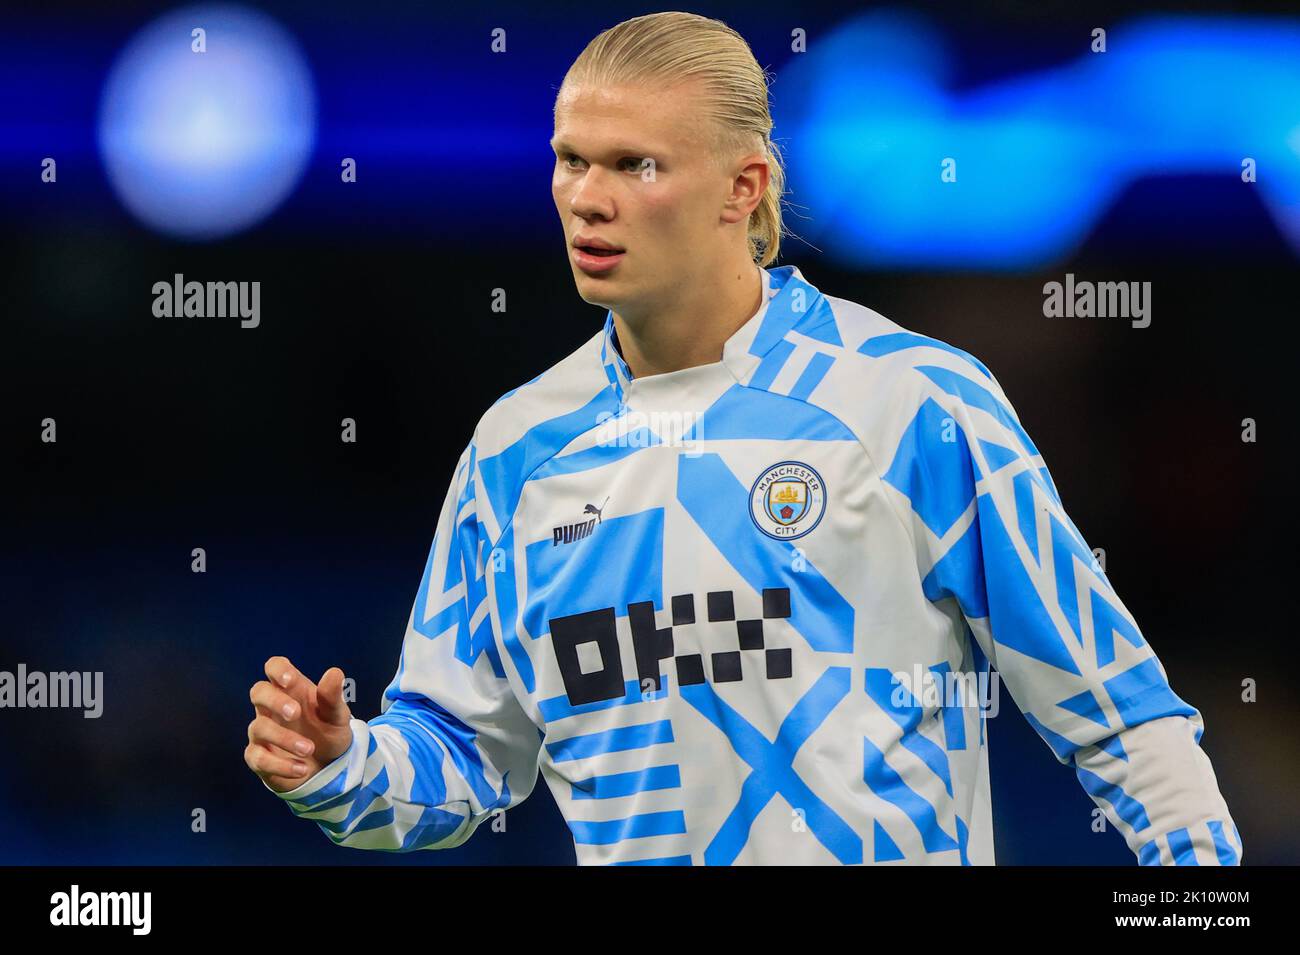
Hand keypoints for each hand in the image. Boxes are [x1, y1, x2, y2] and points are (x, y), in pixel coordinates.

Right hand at [245, 656, 353, 792]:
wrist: (328, 766)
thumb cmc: (328, 732)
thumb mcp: (336, 716)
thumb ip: (333, 697)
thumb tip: (335, 672)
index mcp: (291, 690)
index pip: (274, 667)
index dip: (277, 669)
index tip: (289, 679)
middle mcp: (272, 708)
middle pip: (258, 692)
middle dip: (275, 700)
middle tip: (296, 713)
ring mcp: (262, 732)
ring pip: (260, 727)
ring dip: (285, 739)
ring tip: (309, 749)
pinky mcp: (258, 757)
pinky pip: (258, 758)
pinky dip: (280, 765)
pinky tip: (302, 769)